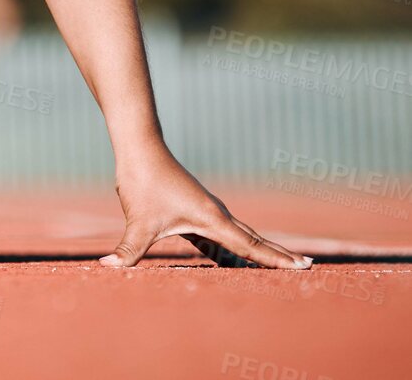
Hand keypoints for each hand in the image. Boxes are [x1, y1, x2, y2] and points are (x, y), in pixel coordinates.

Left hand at [100, 145, 311, 269]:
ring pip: (239, 234)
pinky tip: (233, 258)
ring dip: (259, 249)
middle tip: (307, 266)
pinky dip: (235, 246)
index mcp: (211, 219)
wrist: (139, 146)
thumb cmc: (142, 181)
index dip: (275, 259)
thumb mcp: (138, 221)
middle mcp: (215, 213)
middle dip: (277, 254)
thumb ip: (128, 250)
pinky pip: (221, 233)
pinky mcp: (194, 208)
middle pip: (253, 239)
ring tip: (280, 263)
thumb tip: (108, 268)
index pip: (250, 247)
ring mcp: (206, 209)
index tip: (304, 266)